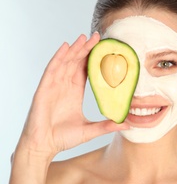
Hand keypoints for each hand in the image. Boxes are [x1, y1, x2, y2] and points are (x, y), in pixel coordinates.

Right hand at [17, 33, 128, 157]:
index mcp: (74, 92)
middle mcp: (64, 86)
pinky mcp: (44, 90)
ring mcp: (53, 87)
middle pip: (76, 63)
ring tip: (84, 38)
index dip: (93, 59)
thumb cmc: (63, 138)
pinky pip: (51, 70)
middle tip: (98, 36)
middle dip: (86, 49)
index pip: (85, 70)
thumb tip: (127, 125)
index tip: (104, 49)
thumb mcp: (90, 130)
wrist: (44, 147)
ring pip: (65, 63)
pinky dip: (58, 58)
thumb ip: (107, 126)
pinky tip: (66, 47)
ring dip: (74, 49)